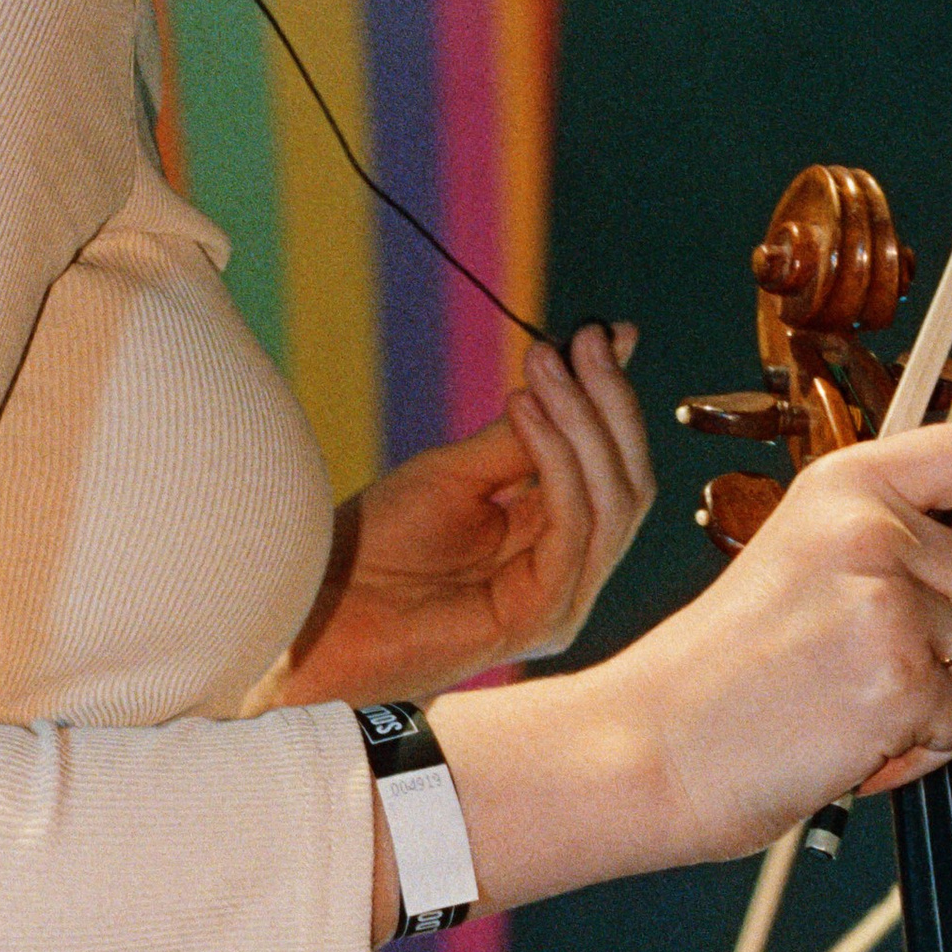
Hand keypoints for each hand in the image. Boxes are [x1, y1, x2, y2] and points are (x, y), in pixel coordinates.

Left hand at [271, 323, 653, 708]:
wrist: (323, 612)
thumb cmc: (379, 551)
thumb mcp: (458, 473)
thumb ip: (520, 435)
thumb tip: (570, 360)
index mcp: (557, 546)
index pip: (614, 469)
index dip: (614, 400)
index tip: (604, 333)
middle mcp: (571, 577)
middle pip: (629, 486)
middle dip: (610, 405)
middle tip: (584, 340)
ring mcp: (562, 603)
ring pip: (612, 505)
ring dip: (583, 424)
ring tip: (544, 366)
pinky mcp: (540, 618)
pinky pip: (573, 528)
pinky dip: (557, 462)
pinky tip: (527, 410)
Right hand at [600, 425, 951, 867]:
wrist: (652, 746)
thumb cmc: (722, 676)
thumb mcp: (819, 592)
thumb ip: (932, 603)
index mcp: (849, 485)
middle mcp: (874, 531)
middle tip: (885, 670)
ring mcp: (889, 607)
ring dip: (940, 705)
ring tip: (855, 704)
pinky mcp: (899, 684)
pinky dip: (922, 754)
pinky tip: (854, 742)